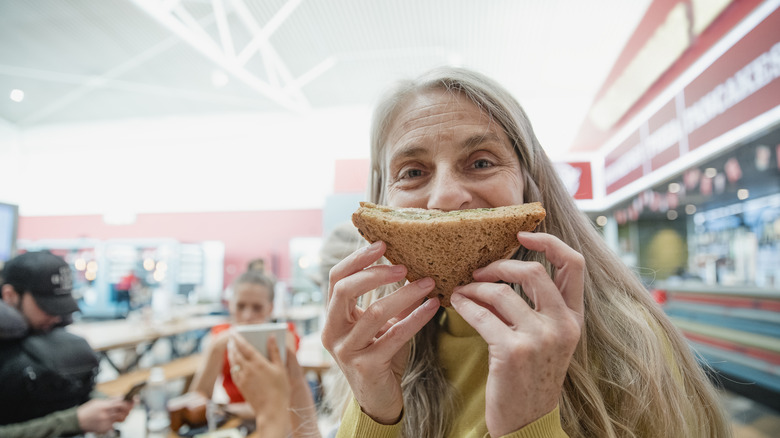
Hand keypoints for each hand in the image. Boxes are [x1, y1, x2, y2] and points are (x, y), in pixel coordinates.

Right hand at [76, 398, 132, 432]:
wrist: (78, 421)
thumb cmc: (87, 411)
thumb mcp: (98, 401)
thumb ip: (111, 400)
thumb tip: (122, 397)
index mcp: (105, 406)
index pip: (122, 404)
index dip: (130, 402)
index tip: (134, 399)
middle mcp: (107, 415)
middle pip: (125, 412)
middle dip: (129, 409)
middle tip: (130, 406)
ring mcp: (106, 423)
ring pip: (122, 419)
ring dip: (124, 415)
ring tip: (119, 412)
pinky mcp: (105, 429)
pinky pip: (115, 425)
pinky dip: (115, 421)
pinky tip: (110, 419)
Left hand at [228, 332, 290, 436]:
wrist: (271, 410)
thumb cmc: (280, 389)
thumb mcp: (280, 368)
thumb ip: (275, 351)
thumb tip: (271, 336)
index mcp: (258, 362)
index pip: (244, 346)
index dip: (238, 338)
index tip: (234, 332)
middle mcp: (247, 369)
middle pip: (236, 353)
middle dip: (232, 345)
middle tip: (231, 338)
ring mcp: (242, 378)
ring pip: (233, 363)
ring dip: (231, 354)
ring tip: (231, 349)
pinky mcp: (241, 386)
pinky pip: (233, 373)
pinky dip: (233, 365)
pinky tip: (235, 365)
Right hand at [321, 241, 439, 423]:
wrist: (379, 399)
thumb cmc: (381, 356)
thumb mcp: (383, 324)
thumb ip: (391, 299)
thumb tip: (414, 266)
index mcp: (333, 317)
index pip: (336, 278)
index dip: (357, 258)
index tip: (382, 243)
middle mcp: (333, 332)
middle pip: (344, 290)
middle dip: (375, 273)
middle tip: (404, 264)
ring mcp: (346, 350)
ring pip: (374, 313)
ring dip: (404, 294)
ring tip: (428, 283)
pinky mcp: (366, 366)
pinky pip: (394, 335)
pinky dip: (416, 318)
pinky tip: (433, 307)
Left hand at [450, 232, 584, 436]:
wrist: (527, 422)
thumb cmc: (531, 377)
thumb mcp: (549, 340)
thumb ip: (540, 307)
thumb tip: (509, 268)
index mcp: (574, 319)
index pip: (573, 264)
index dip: (548, 242)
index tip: (521, 234)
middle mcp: (562, 326)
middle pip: (532, 271)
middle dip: (499, 264)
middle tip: (479, 270)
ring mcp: (539, 339)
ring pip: (501, 292)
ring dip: (474, 287)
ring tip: (462, 290)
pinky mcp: (512, 352)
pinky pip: (481, 315)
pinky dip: (464, 305)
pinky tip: (456, 303)